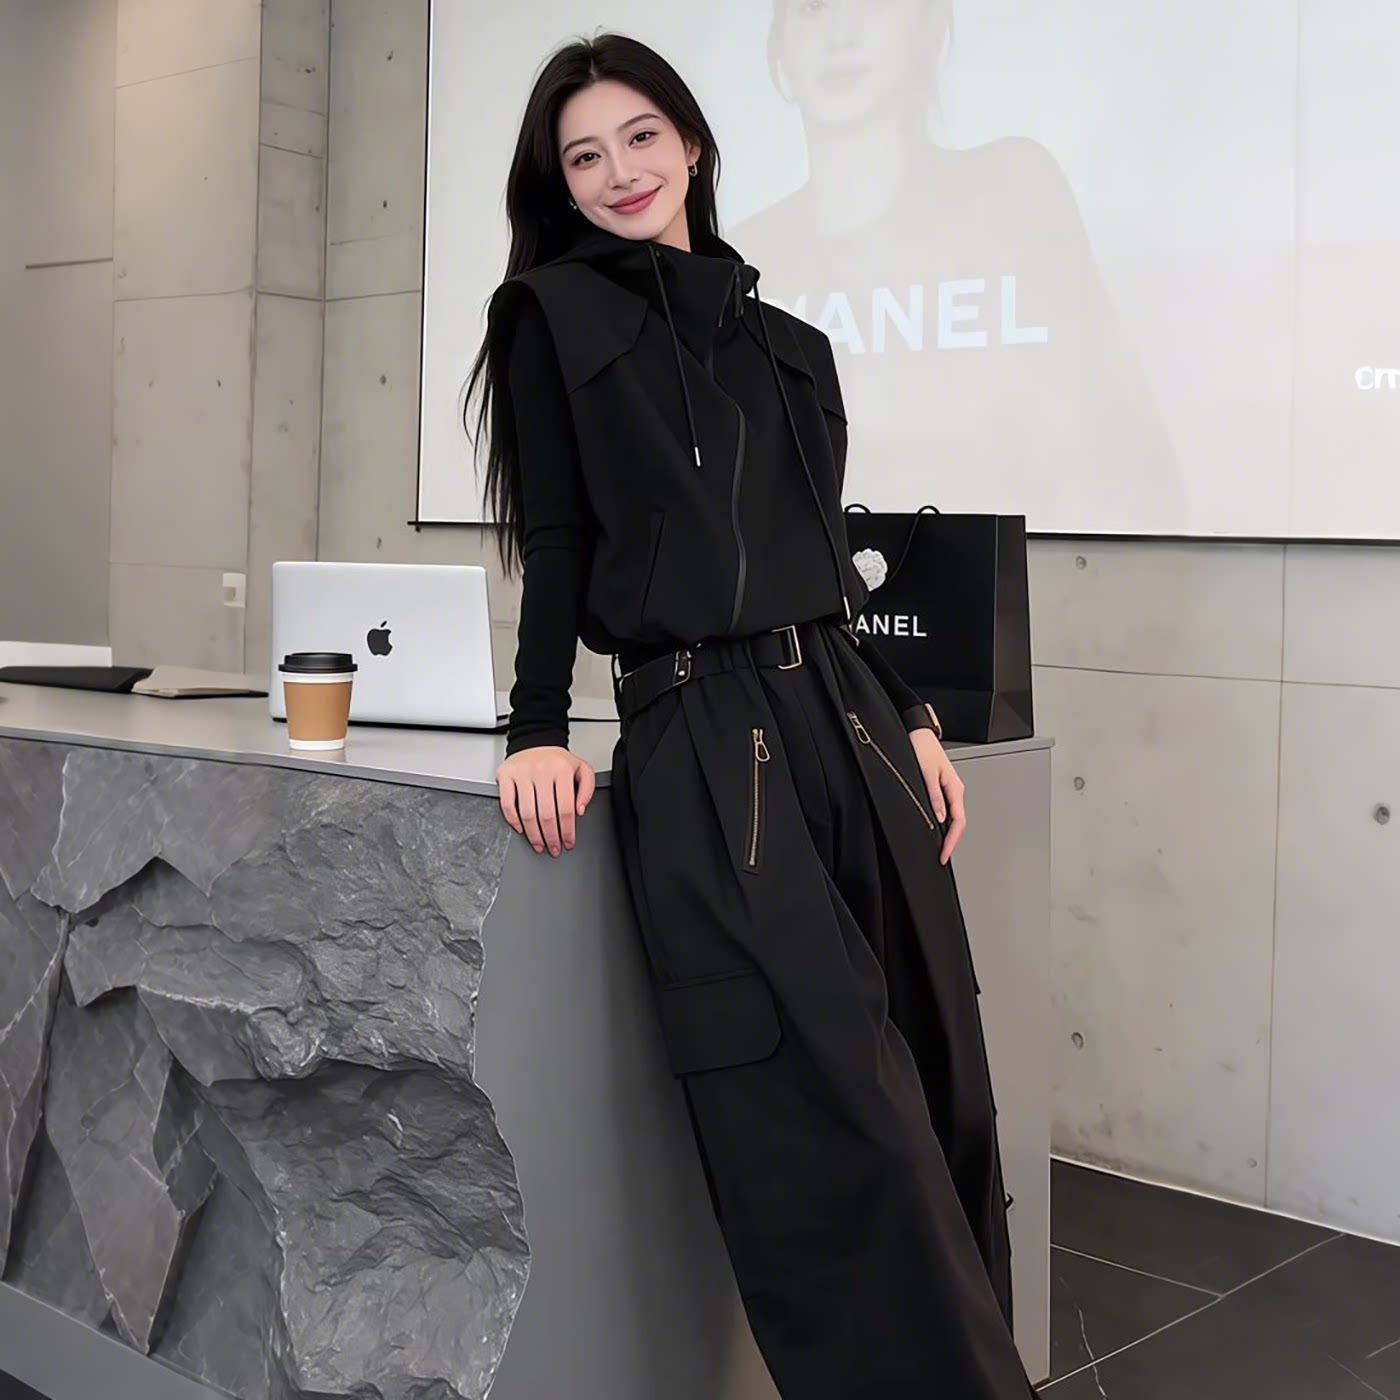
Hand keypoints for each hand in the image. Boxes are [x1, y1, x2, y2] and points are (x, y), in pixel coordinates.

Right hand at [496, 746, 596, 856]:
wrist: (535, 741)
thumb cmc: (557, 760)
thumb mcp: (581, 769)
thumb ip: (587, 789)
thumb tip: (580, 810)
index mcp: (562, 769)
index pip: (566, 808)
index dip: (567, 830)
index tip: (568, 842)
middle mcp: (541, 770)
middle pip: (546, 814)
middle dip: (551, 837)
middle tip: (554, 848)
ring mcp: (522, 773)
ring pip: (527, 813)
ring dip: (534, 835)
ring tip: (539, 844)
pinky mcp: (506, 775)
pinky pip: (507, 804)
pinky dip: (513, 820)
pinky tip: (521, 829)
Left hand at [908, 728, 965, 864]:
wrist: (917, 732)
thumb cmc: (922, 747)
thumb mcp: (926, 773)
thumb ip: (934, 796)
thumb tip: (940, 817)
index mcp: (955, 787)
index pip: (958, 821)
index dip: (952, 841)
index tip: (944, 854)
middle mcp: (954, 789)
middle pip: (958, 822)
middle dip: (951, 841)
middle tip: (941, 857)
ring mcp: (948, 789)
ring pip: (953, 817)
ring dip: (948, 833)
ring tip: (940, 848)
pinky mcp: (940, 787)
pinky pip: (946, 809)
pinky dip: (942, 823)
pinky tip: (936, 829)